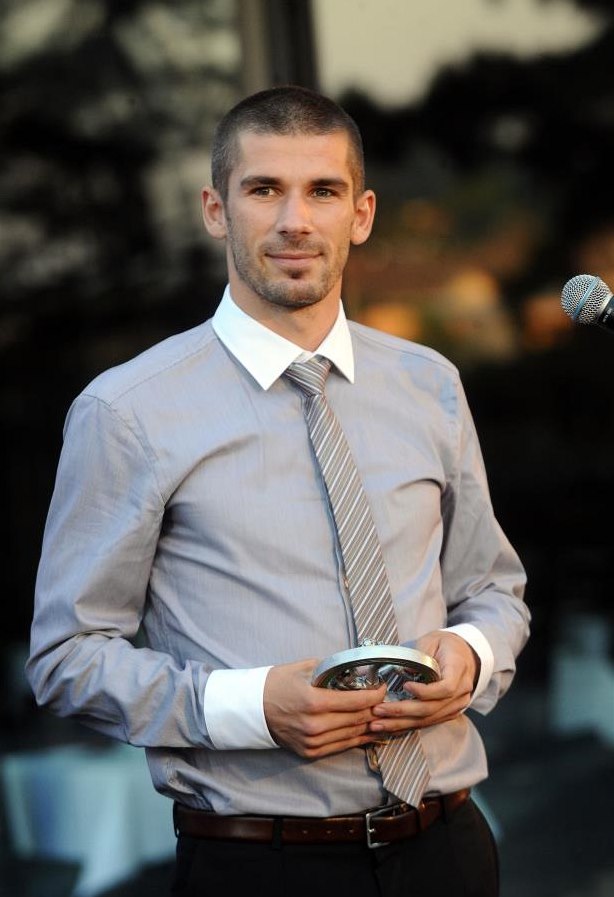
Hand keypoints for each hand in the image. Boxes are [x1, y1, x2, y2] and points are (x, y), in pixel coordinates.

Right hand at [264, 659, 387, 757]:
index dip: (375, 695)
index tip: (382, 688)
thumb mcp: (305, 667)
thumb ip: (333, 668)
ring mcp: (312, 742)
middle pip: (357, 719)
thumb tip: (358, 669)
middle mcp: (315, 725)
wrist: (254, 707)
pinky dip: (357, 738)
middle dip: (375, 709)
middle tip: (384, 700)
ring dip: (369, 725)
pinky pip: (341, 746)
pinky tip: (367, 731)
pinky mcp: (310, 752)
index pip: (356, 701)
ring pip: (352, 735)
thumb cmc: (279, 683)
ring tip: (381, 715)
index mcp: (314, 702)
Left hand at [368, 631, 479, 734]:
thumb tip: (403, 669)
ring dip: (401, 723)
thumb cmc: (446, 645)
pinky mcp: (447, 713)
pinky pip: (427, 722)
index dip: (426, 691)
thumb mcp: (432, 640)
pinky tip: (390, 726)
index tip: (406, 686)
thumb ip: (419, 654)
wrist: (464, 654)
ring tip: (378, 723)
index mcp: (459, 670)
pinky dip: (407, 725)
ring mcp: (456, 705)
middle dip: (403, 711)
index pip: (446, 688)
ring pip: (428, 719)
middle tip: (379, 709)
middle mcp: (461, 692)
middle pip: (432, 708)